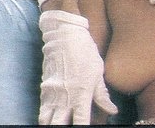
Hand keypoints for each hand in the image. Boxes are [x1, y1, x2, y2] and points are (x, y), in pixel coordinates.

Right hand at [39, 10, 117, 124]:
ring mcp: (52, 94)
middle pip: (58, 125)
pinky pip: (42, 110)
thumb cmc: (85, 52)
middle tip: (71, 126)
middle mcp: (64, 97)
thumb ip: (102, 95)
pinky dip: (45, 117)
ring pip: (45, 121)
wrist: (65, 35)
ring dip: (52, 124)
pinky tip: (53, 117)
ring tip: (61, 123)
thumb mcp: (98, 71)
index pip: (81, 122)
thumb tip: (112, 110)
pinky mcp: (43, 89)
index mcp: (81, 94)